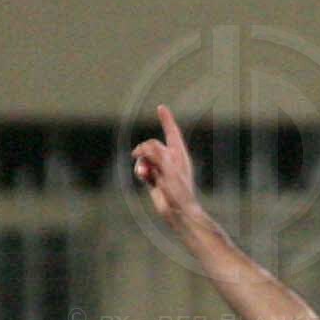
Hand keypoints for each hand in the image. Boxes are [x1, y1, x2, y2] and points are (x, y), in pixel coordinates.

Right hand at [130, 104, 200, 227]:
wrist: (179, 212)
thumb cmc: (179, 191)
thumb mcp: (168, 168)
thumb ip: (156, 153)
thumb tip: (143, 147)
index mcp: (179, 154)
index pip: (172, 132)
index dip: (166, 119)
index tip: (161, 107)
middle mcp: (171, 160)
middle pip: (151, 144)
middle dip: (144, 149)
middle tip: (139, 156)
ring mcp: (162, 169)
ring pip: (144, 157)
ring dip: (142, 162)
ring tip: (146, 174)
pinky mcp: (155, 178)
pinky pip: (142, 168)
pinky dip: (141, 171)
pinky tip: (145, 178)